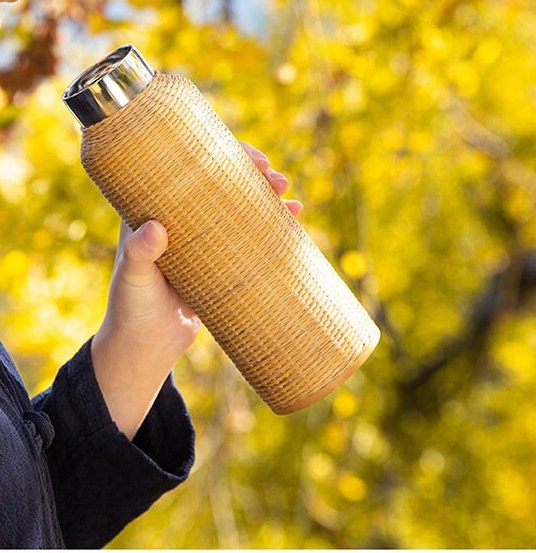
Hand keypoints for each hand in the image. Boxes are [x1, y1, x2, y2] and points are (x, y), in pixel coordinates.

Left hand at [91, 143, 300, 438]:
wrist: (144, 347)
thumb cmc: (130, 309)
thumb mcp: (132, 278)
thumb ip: (138, 253)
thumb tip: (156, 228)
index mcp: (155, 208)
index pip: (191, 168)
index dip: (224, 155)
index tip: (251, 159)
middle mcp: (181, 219)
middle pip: (222, 184)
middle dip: (253, 175)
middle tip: (277, 180)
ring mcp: (202, 242)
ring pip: (238, 209)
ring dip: (266, 199)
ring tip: (291, 200)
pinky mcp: (218, 264)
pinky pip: (246, 238)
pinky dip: (268, 228)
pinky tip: (291, 221)